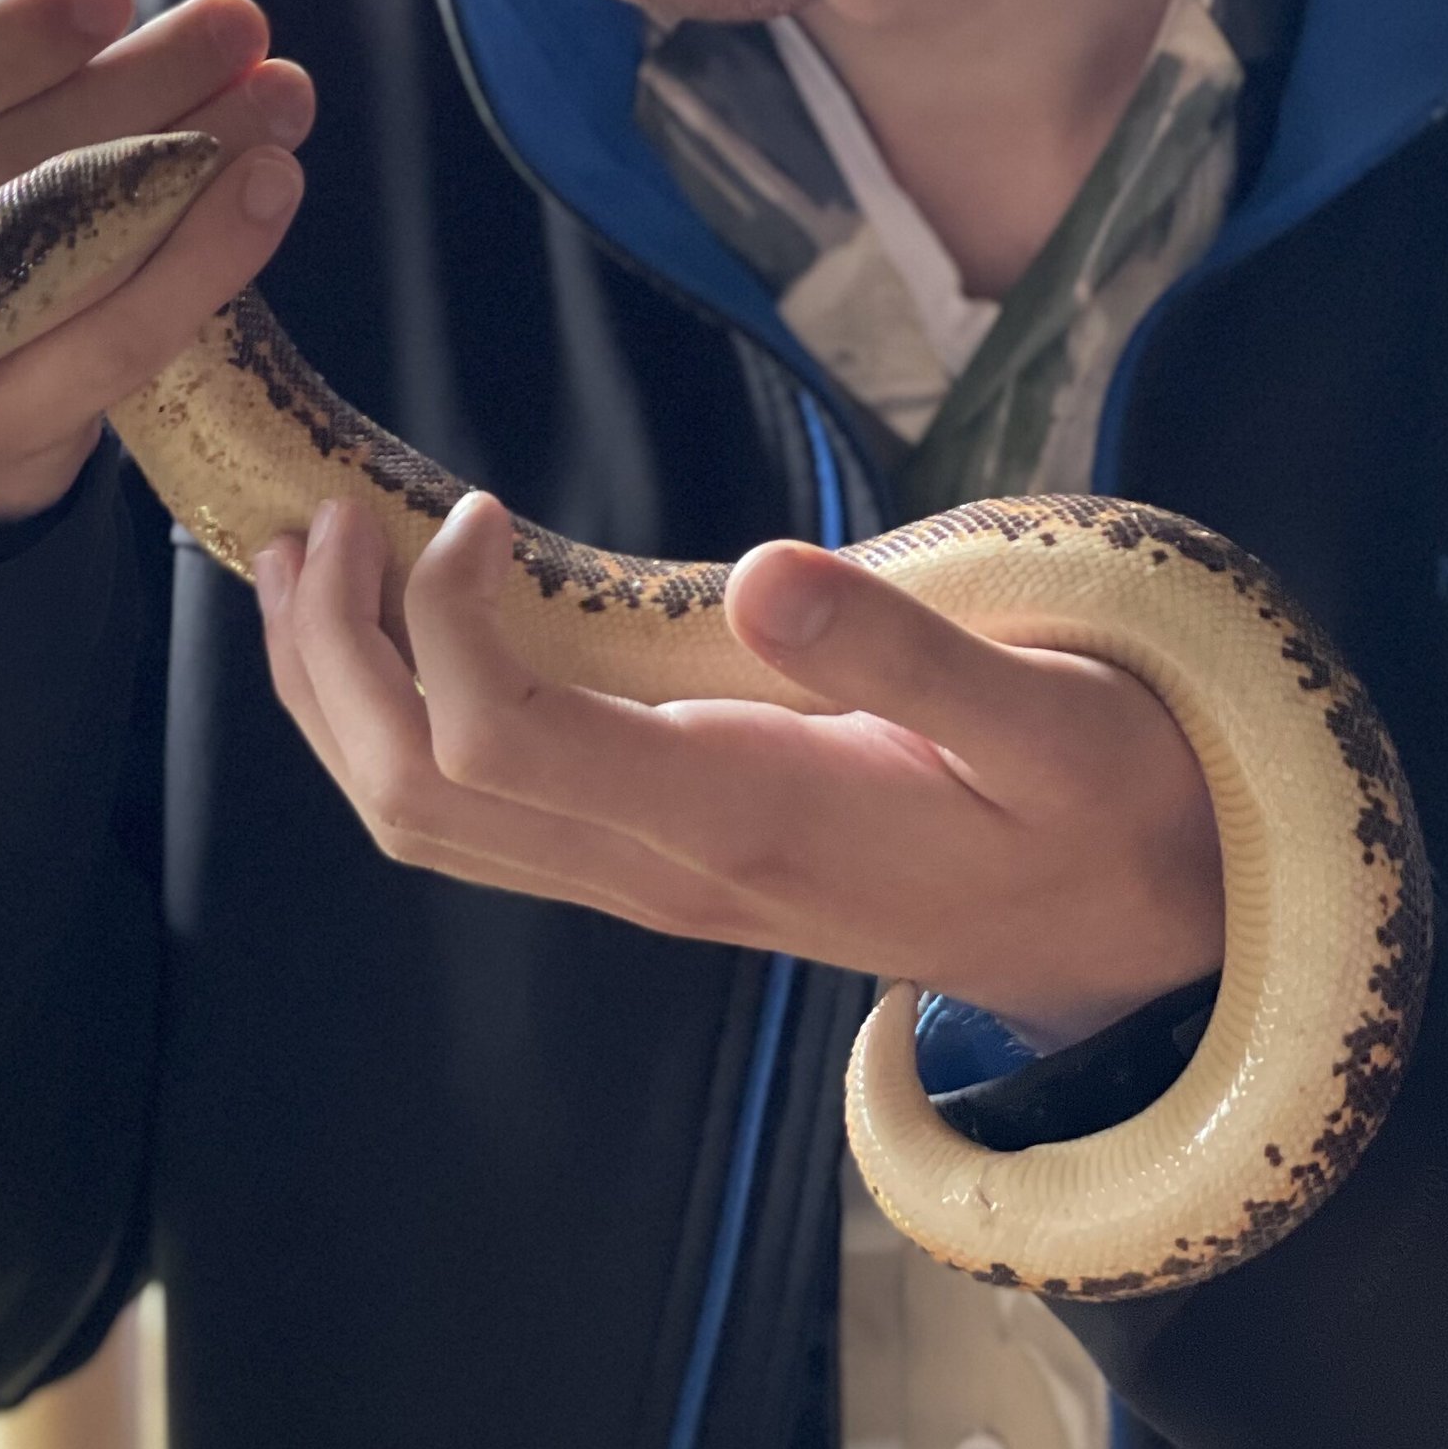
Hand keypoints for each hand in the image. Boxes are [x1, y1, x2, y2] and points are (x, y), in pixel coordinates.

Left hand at [257, 490, 1222, 1050]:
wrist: (1138, 939)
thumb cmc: (1102, 805)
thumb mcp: (1048, 720)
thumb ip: (910, 657)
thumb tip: (768, 574)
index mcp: (742, 822)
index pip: (504, 746)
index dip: (442, 626)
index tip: (474, 510)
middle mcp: (664, 870)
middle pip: (415, 799)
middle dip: (334, 663)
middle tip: (316, 521)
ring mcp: (650, 880)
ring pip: (425, 821)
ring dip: (340, 696)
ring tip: (310, 563)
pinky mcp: (656, 863)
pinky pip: (477, 813)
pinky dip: (395, 722)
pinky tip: (393, 633)